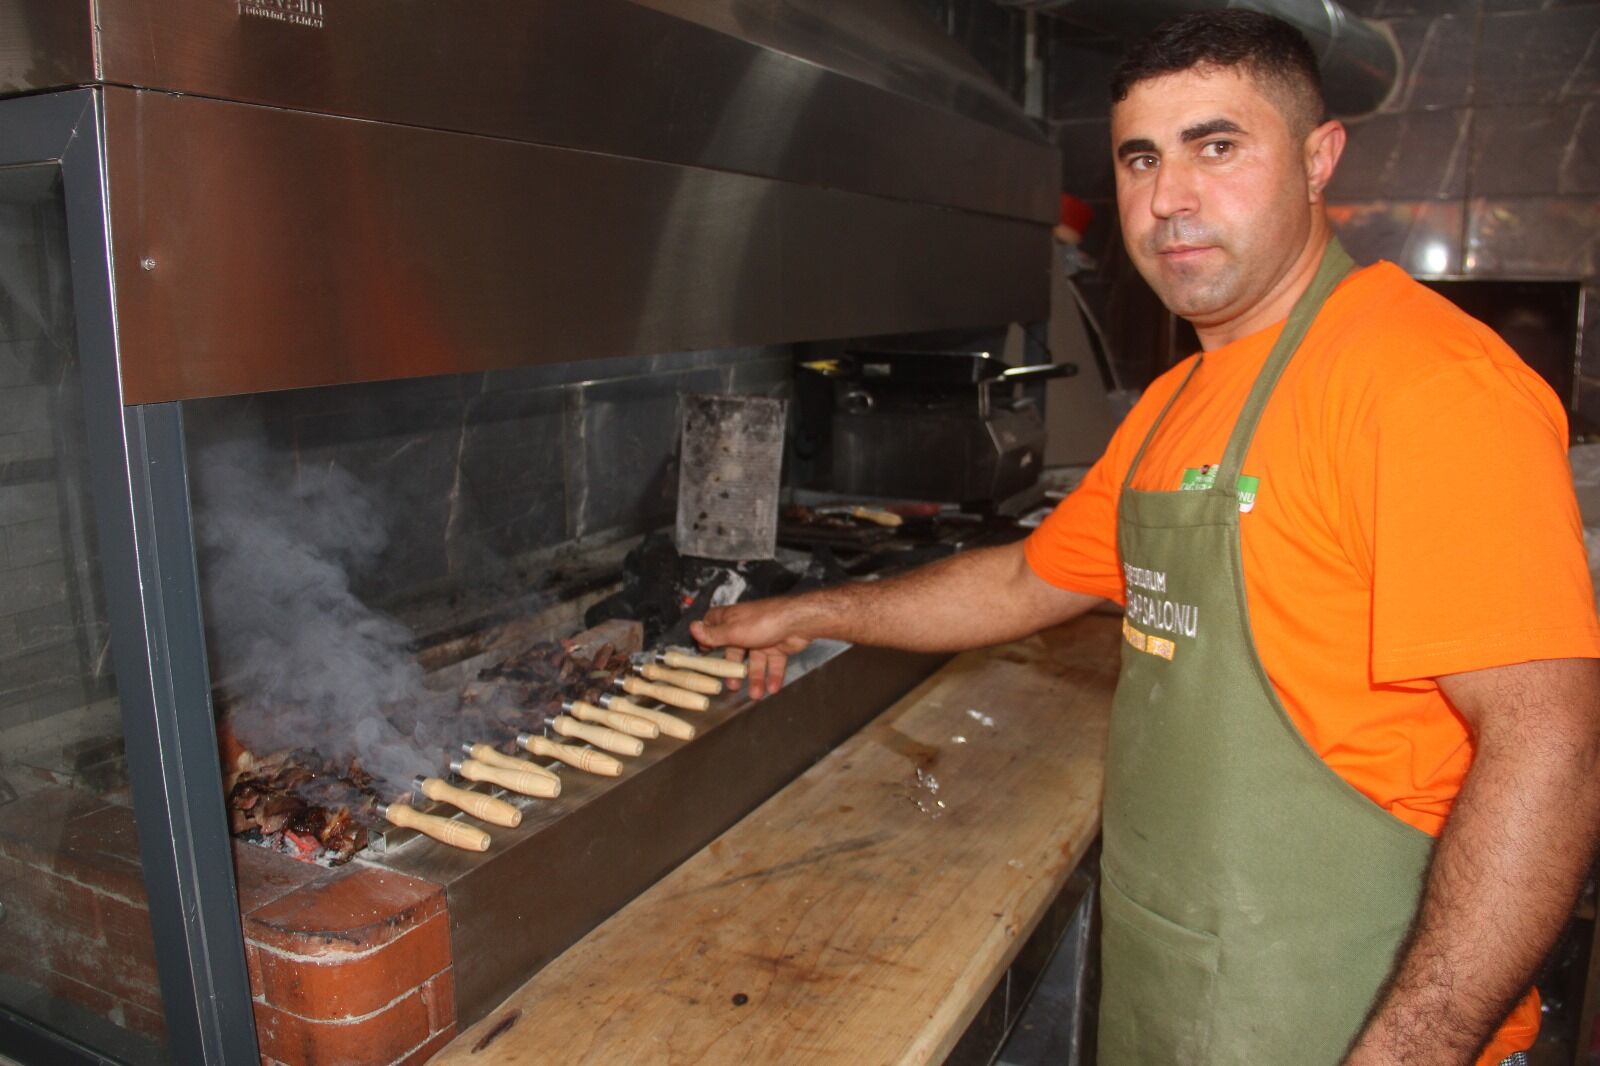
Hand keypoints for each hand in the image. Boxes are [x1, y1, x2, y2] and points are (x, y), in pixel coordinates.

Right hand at [690, 598, 813, 698]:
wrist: (797, 622)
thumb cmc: (762, 622)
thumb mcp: (732, 631)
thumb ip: (713, 634)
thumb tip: (692, 628)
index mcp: (731, 620)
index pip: (713, 626)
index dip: (708, 639)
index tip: (704, 654)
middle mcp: (745, 628)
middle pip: (734, 650)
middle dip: (733, 669)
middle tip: (731, 686)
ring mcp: (762, 637)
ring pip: (755, 661)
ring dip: (755, 678)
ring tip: (755, 695)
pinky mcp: (778, 646)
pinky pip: (773, 663)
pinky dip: (773, 676)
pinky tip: (772, 689)